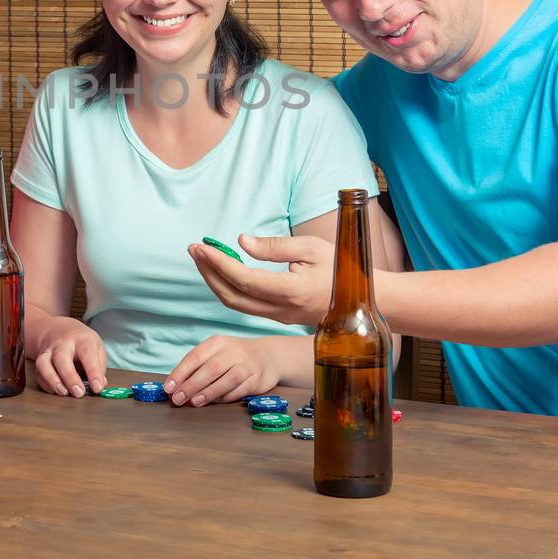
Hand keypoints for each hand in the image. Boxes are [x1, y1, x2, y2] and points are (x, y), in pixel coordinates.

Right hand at [27, 314, 107, 397]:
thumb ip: (100, 367)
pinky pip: (38, 373)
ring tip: (64, 392)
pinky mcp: (40, 361)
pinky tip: (56, 391)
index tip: (97, 387)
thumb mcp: (97, 348)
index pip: (88, 354)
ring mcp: (49, 351)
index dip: (93, 372)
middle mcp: (63, 344)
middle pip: (61, 357)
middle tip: (79, 393)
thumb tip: (100, 385)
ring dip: (52, 380)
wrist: (59, 329)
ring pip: (44, 364)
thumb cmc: (82, 342)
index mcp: (82, 339)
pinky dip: (46, 384)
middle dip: (70, 377)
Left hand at [164, 335, 282, 406]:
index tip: (169, 388)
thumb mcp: (216, 353)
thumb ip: (197, 368)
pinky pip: (239, 390)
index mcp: (217, 342)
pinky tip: (214, 402)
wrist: (268, 356)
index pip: (195, 357)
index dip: (180, 373)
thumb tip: (176, 387)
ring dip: (208, 392)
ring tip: (194, 402)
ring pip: (226, 380)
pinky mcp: (257, 379)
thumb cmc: (233, 357)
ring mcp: (247, 365)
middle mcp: (233, 351)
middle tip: (178, 399)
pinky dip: (225, 397)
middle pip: (210, 369)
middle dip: (191, 385)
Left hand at [189, 234, 332, 326]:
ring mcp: (279, 316)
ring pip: (236, 304)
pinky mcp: (279, 317)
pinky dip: (228, 288)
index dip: (220, 263)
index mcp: (291, 290)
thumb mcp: (311, 247)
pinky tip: (222, 271)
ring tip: (203, 258)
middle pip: (232, 296)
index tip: (203, 246)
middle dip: (209, 272)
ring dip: (215, 281)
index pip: (244, 279)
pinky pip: (246, 306)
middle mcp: (281, 309)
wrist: (362, 302)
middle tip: (195, 249)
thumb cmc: (341, 268)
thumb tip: (241, 241)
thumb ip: (274, 246)